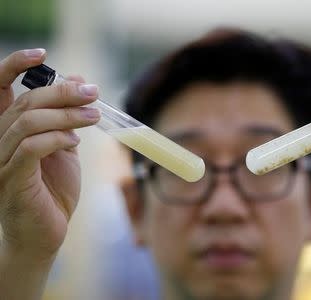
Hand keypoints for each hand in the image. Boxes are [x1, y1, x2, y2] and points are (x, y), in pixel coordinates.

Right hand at [0, 49, 99, 261]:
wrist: (44, 233)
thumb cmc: (52, 190)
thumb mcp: (63, 147)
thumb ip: (67, 117)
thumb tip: (79, 81)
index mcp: (7, 130)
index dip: (14, 66)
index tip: (42, 55)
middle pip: (24, 102)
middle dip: (63, 92)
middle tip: (94, 93)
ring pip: (28, 122)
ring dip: (67, 115)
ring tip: (93, 116)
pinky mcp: (10, 179)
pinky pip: (31, 148)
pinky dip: (57, 138)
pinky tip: (75, 141)